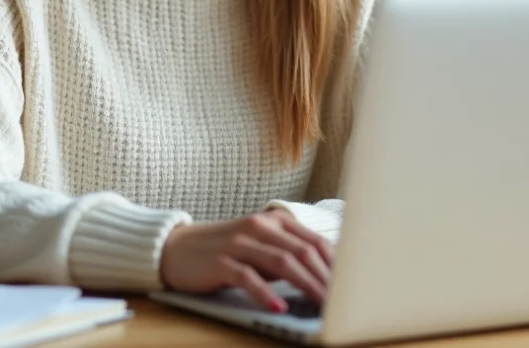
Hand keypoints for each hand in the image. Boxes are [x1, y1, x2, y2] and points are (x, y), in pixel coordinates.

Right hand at [159, 209, 333, 312]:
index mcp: (274, 222)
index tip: (352, 286)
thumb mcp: (259, 248)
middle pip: (303, 252)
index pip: (314, 241)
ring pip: (282, 262)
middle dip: (327, 278)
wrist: (176, 248)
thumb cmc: (225, 252)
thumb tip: (323, 280)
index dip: (336, 264)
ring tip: (323, 305)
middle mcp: (259, 227)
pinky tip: (280, 307)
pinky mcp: (221, 261)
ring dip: (307, 285)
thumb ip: (287, 257)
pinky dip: (266, 294)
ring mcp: (240, 243)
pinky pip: (248, 277)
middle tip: (343, 302)